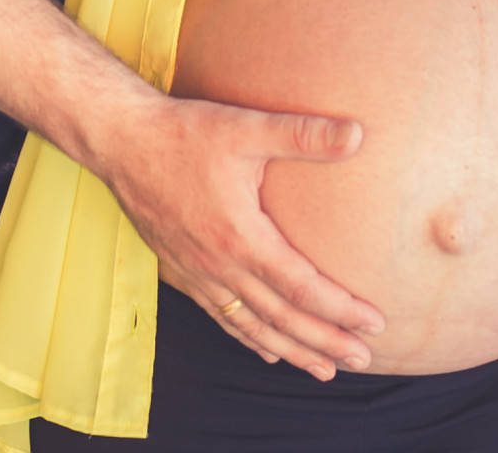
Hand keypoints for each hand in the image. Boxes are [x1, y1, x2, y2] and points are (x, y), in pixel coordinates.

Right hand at [100, 90, 383, 379]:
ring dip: (291, 350)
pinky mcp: (178, 271)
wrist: (122, 142)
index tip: (374, 323)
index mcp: (241, 238)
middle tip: (362, 359)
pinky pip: (220, 317)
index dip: (341, 309)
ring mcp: (196, 274)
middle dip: (325, 342)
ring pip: (250, 327)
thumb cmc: (184, 133)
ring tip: (323, 369)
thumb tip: (356, 134)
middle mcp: (219, 266)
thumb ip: (303, 135)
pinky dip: (248, 337)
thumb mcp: (247, 127)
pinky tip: (264, 349)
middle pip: (281, 319)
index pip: (302, 287)